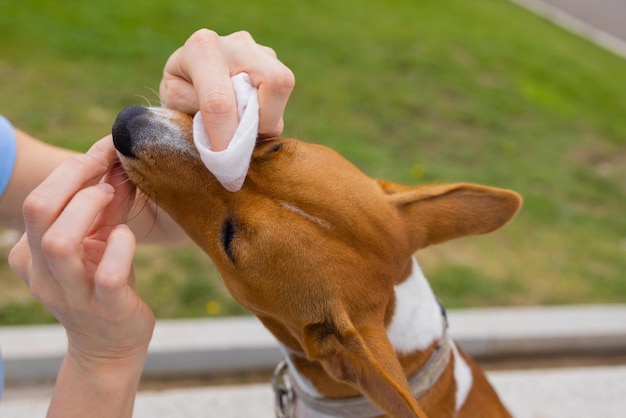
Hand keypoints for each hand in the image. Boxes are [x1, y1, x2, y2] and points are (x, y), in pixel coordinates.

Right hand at [9, 136, 153, 401]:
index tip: (101, 157)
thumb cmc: (101, 282)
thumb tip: (116, 158)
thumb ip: (104, 203)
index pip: (37, 199)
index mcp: (31, 253)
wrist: (110, 344)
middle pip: (38, 210)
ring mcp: (72, 293)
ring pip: (59, 242)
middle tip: (106, 179)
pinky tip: (127, 237)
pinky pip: (107, 274)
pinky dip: (121, 247)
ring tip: (112, 202)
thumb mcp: (96, 239)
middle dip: (75, 179)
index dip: (71, 170)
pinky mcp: (106, 308)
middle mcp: (43, 273)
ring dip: (90, 210)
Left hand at [160, 29, 294, 150]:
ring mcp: (261, 50)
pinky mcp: (275, 63)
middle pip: (273, 83)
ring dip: (265, 120)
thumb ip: (201, 116)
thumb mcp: (175, 103)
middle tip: (242, 140)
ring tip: (240, 126)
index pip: (219, 100)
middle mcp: (238, 43)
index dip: (223, 136)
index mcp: (203, 48)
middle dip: (262, 121)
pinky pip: (282, 98)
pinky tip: (248, 116)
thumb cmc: (180, 89)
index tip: (223, 161)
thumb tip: (233, 138)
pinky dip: (268, 116)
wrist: (189, 70)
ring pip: (282, 90)